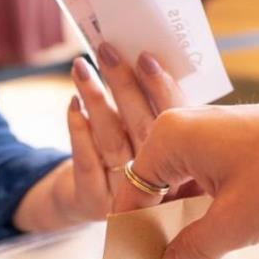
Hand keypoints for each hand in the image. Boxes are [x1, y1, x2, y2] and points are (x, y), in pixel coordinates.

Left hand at [13, 43, 182, 229]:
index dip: (162, 91)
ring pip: (112, 141)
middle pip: (142, 129)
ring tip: (82, 67)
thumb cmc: (129, 162)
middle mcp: (161, 188)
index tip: (147, 59)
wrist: (95, 206)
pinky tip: (73, 104)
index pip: (177, 125)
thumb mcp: (150, 140)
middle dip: (125, 86)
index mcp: (185, 169)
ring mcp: (127, 198)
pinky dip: (79, 130)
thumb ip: (155, 110)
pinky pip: (87, 162)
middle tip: (107, 51)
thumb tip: (146, 62)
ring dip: (96, 100)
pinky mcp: (94, 202)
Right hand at [113, 94, 258, 258]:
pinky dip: (206, 209)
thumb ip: (194, 249)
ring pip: (181, 186)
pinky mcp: (234, 143)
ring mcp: (210, 135)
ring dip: (184, 222)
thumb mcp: (237, 224)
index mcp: (171, 139)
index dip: (133, 232)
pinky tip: (211, 241)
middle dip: (158, 228)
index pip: (131, 192)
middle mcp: (184, 129)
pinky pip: (205, 180)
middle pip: (154, 188)